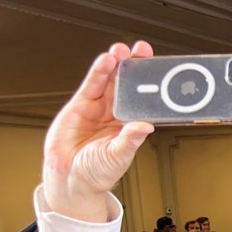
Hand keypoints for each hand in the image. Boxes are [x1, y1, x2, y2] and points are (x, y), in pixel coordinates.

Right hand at [43, 41, 155, 221]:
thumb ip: (129, 140)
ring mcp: (99, 109)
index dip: (151, 86)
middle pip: (128, 86)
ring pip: (110, 82)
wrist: (70, 179)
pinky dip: (99, 72)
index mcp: (131, 126)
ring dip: (117, 64)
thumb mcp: (118, 156)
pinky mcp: (80, 106)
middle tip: (143, 51)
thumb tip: (146, 127)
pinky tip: (106, 60)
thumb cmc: (97, 173)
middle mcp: (116, 115)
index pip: (144, 102)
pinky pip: (92, 85)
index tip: (160, 72)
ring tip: (124, 51)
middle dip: (135, 68)